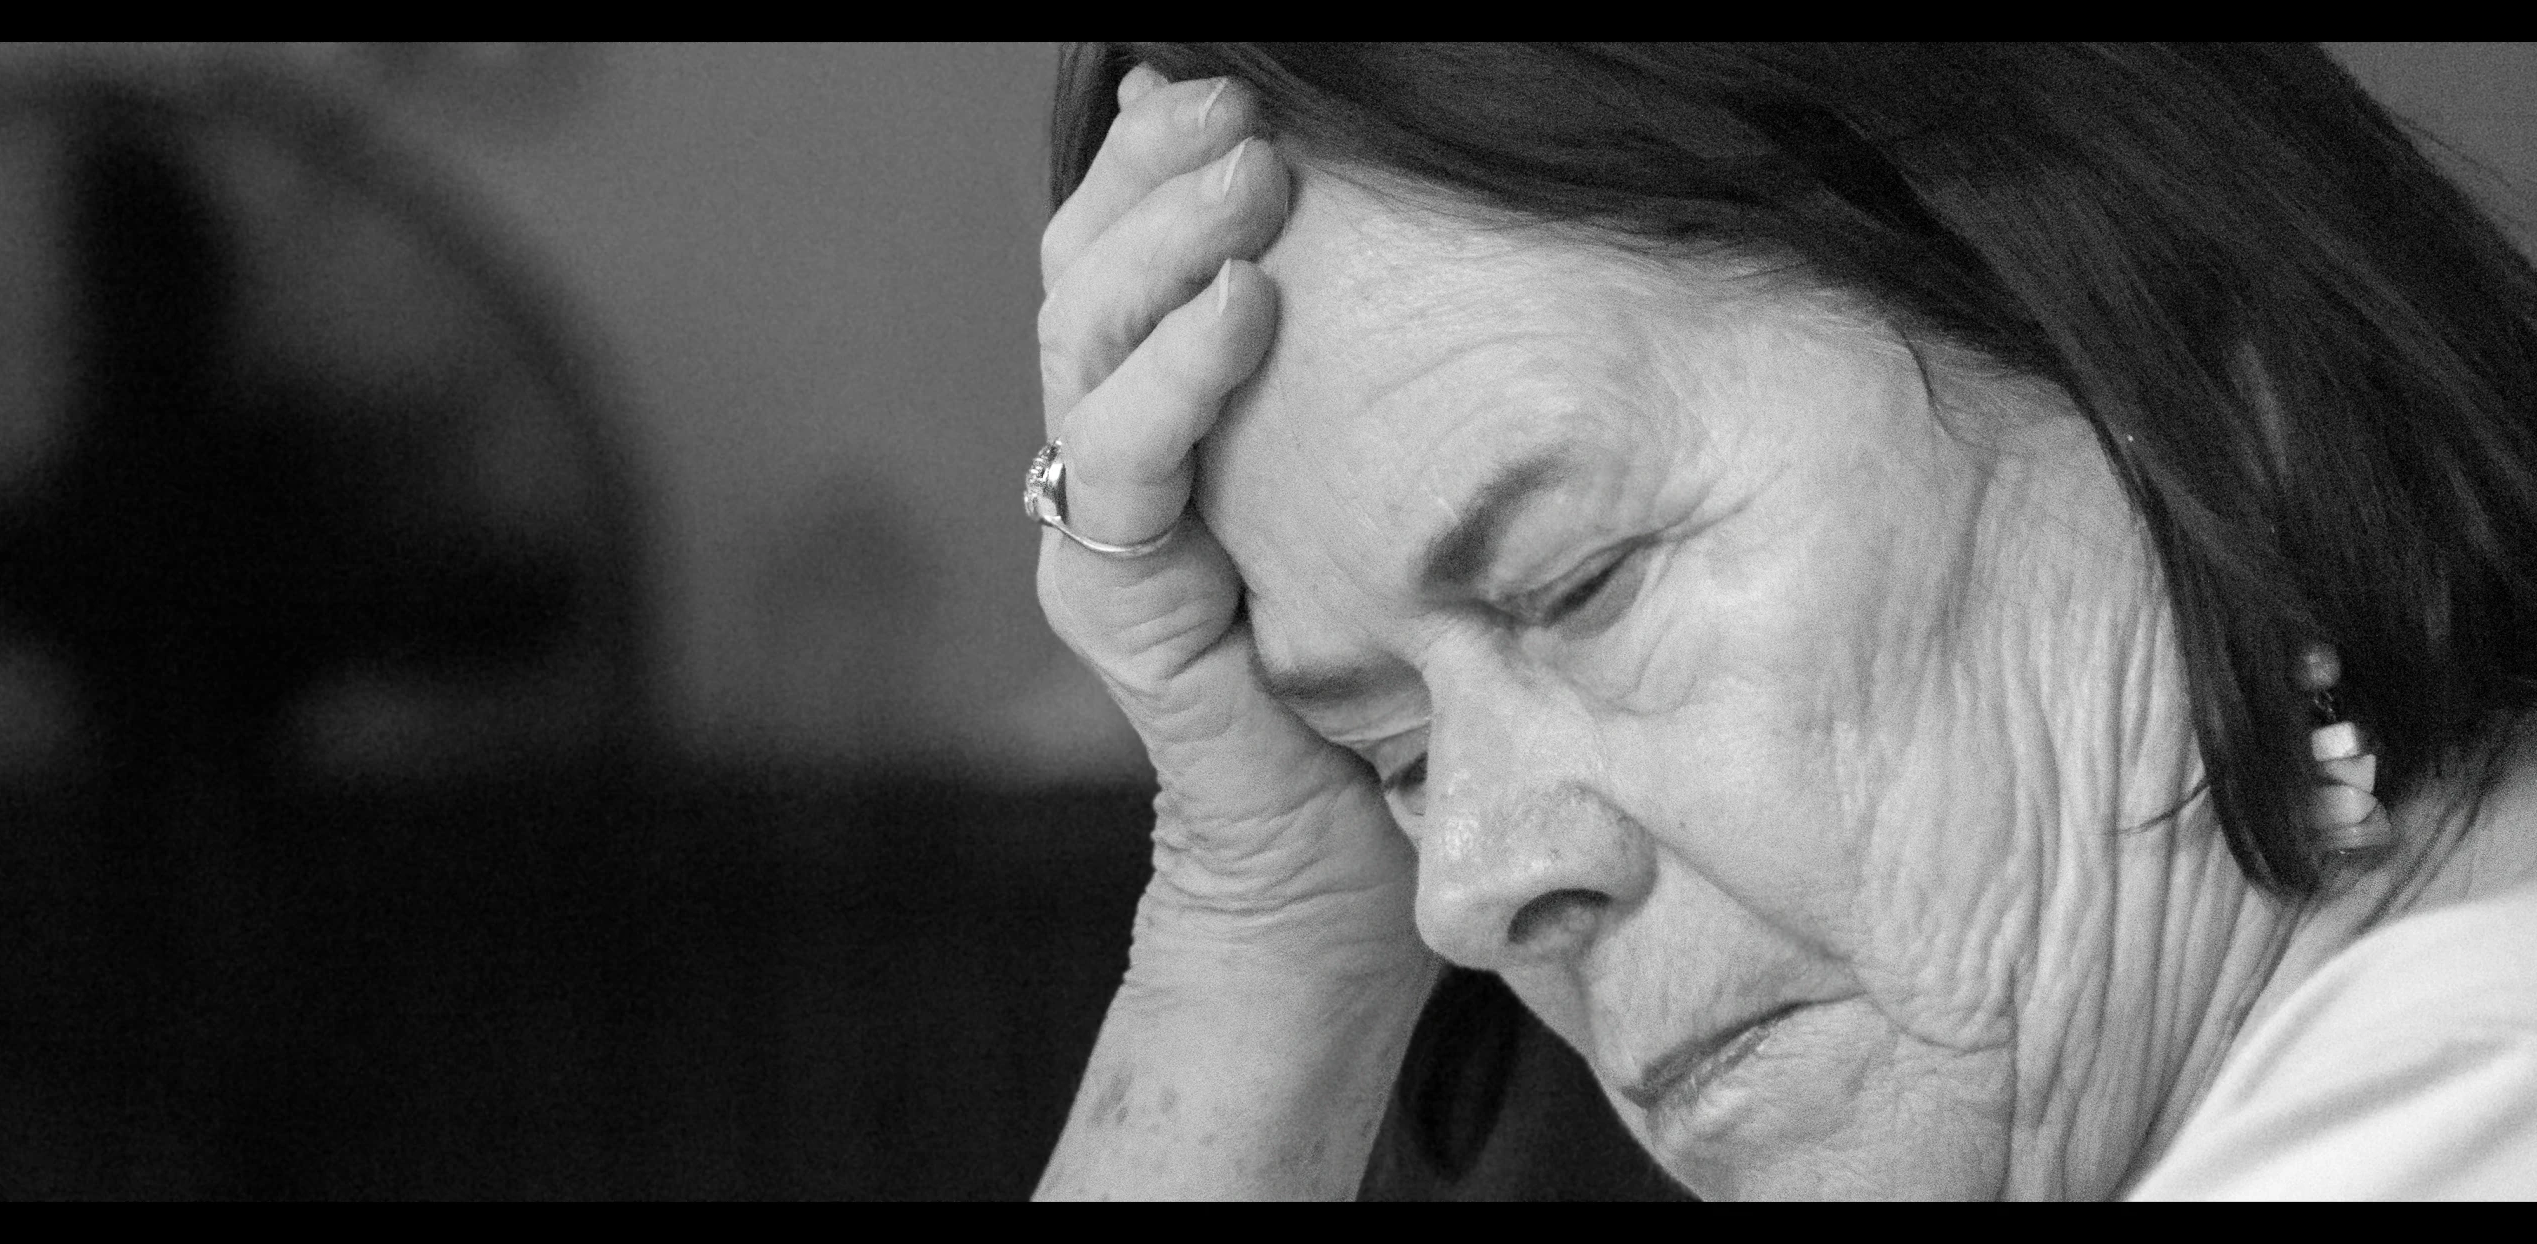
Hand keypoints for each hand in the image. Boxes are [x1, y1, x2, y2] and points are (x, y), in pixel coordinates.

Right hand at [1036, 66, 1428, 983]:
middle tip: (1234, 104)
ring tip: (1252, 172)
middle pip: (1080, 272)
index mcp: (1167, 430)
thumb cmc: (1385, 703)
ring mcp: (1100, 535)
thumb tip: (1455, 268)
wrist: (1336, 897)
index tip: (1227, 84)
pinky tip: (1249, 304)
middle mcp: (1110, 466)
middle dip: (1151, 171)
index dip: (1154, 162)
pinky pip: (1120, 465)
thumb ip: (1372, 409)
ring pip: (1080, 341)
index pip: (1127, 259)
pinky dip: (1176, 375)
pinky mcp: (1114, 608)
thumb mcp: (1386, 514)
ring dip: (1163, 240)